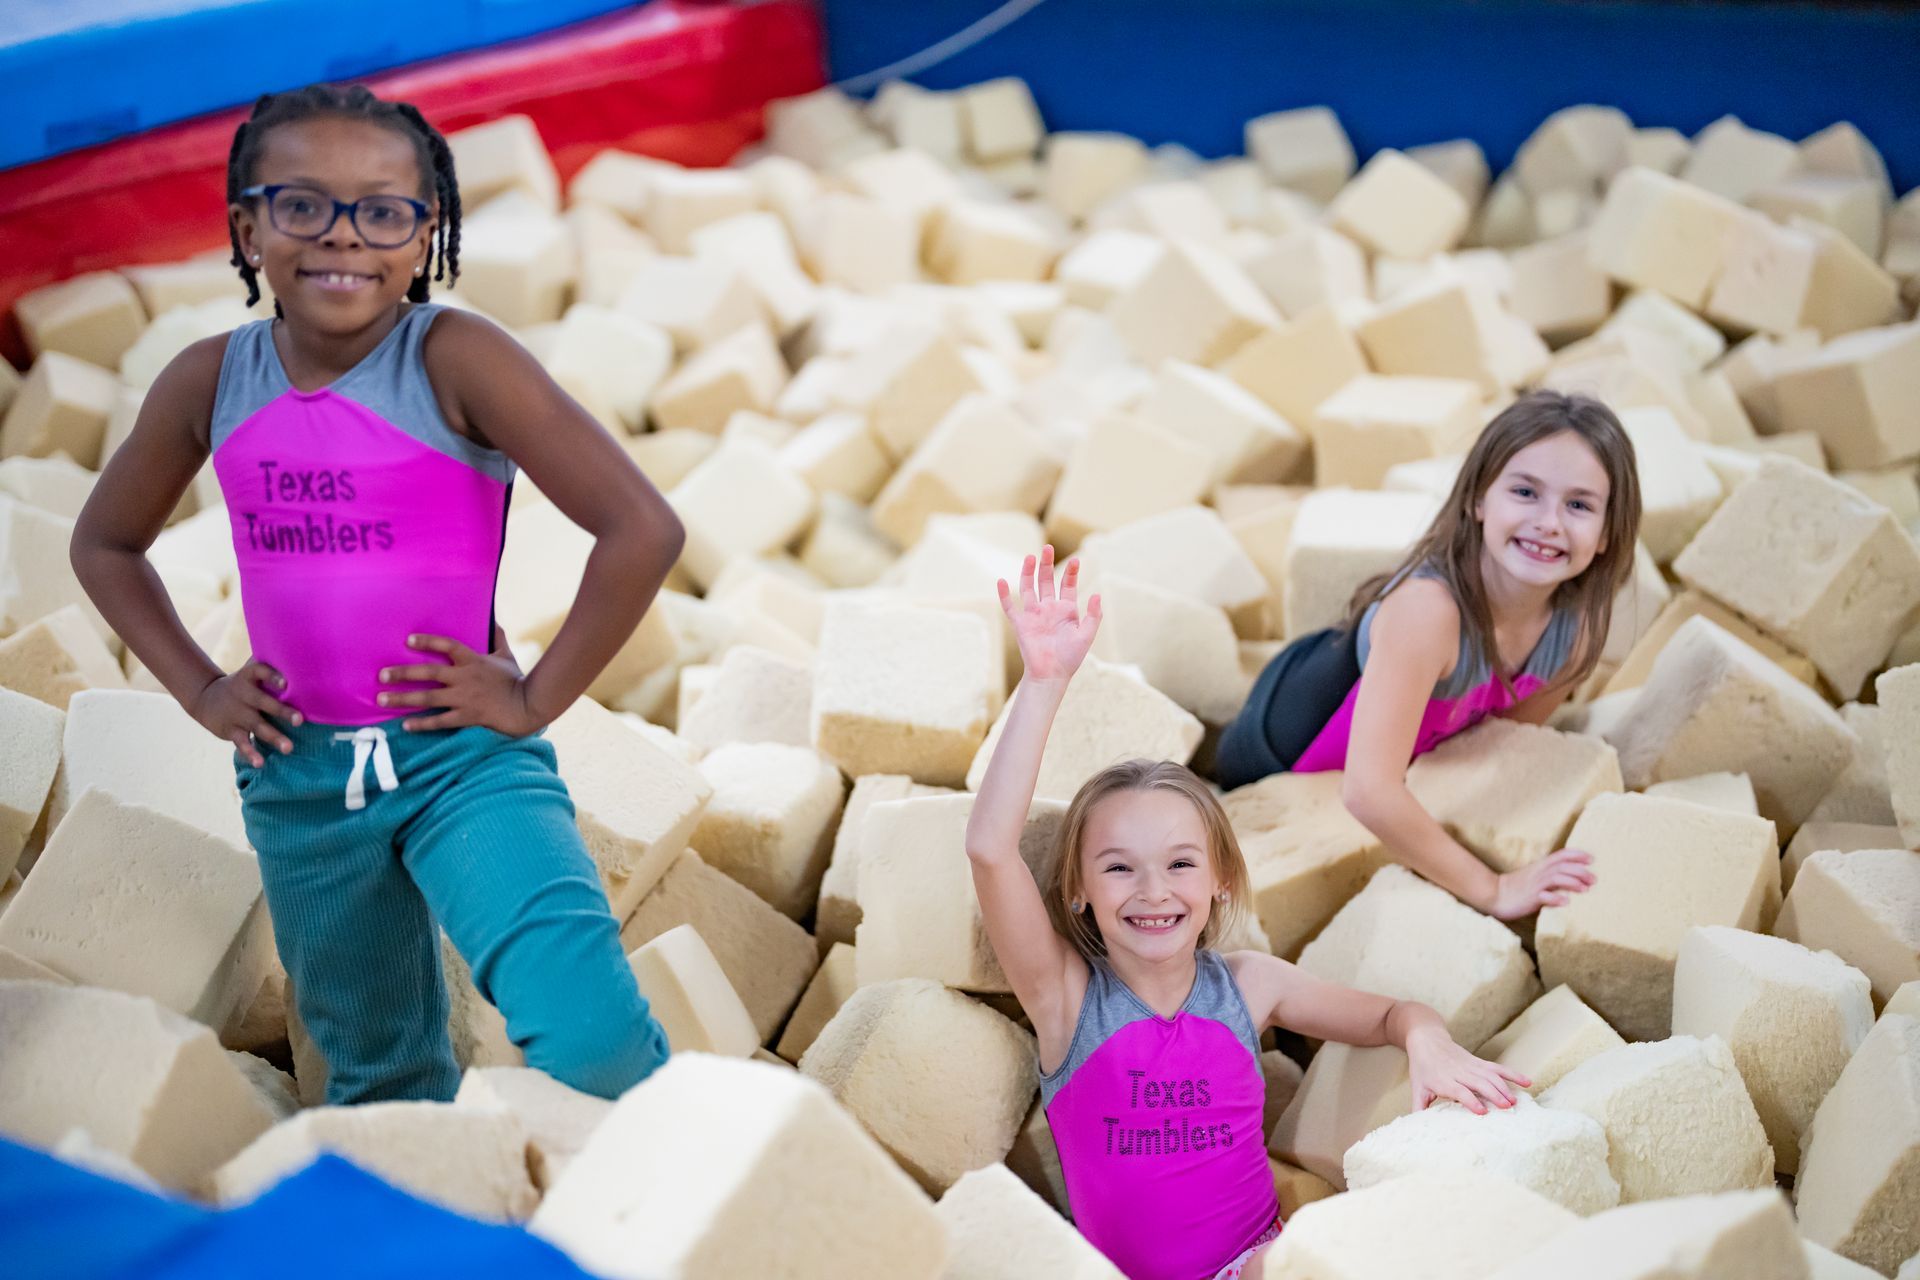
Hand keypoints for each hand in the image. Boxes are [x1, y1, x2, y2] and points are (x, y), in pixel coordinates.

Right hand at [192, 661, 301, 766]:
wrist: (204, 697)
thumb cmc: (241, 684)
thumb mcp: (249, 672)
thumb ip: (269, 664)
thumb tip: (299, 651)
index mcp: (248, 677)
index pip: (259, 671)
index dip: (272, 676)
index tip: (287, 682)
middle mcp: (243, 694)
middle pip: (263, 702)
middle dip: (282, 711)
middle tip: (300, 720)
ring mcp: (236, 713)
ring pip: (256, 726)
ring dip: (273, 737)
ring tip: (289, 748)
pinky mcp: (231, 730)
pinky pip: (242, 742)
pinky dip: (250, 753)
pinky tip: (261, 763)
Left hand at [377, 633, 539, 734]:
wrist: (528, 706)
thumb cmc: (517, 680)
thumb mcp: (507, 655)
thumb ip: (498, 637)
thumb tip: (494, 617)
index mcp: (473, 661)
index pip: (447, 645)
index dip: (427, 641)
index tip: (407, 640)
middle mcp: (465, 678)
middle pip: (428, 672)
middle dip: (402, 673)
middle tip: (381, 675)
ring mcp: (465, 698)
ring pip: (428, 697)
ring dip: (403, 698)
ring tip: (382, 699)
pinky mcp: (467, 716)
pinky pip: (440, 721)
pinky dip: (422, 724)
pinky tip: (405, 725)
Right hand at [998, 545, 1100, 683]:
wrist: (1052, 675)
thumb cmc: (1071, 657)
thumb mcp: (1087, 635)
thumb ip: (1093, 615)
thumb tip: (1096, 594)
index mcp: (1066, 610)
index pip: (1067, 585)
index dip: (1071, 572)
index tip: (1076, 560)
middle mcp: (1048, 608)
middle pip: (1046, 581)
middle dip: (1047, 564)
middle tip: (1048, 548)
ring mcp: (1033, 615)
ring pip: (1028, 588)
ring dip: (1028, 573)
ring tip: (1030, 557)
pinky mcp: (1021, 624)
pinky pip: (1010, 607)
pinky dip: (1004, 595)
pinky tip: (1001, 581)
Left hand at [1406, 1024, 1530, 1114]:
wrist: (1427, 1039)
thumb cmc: (1422, 1067)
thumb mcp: (1418, 1087)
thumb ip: (1419, 1107)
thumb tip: (1415, 1128)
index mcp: (1443, 1080)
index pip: (1459, 1090)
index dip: (1471, 1100)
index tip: (1482, 1112)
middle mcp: (1459, 1072)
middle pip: (1479, 1083)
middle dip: (1493, 1094)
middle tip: (1507, 1108)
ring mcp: (1471, 1065)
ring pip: (1491, 1075)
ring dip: (1504, 1087)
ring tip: (1515, 1102)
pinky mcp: (1479, 1062)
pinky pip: (1498, 1068)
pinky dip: (1513, 1074)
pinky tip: (1527, 1082)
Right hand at [1487, 848, 1595, 918]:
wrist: (1494, 894)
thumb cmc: (1517, 887)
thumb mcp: (1534, 877)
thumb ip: (1551, 876)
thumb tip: (1571, 881)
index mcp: (1540, 866)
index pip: (1561, 855)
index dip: (1577, 855)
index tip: (1591, 859)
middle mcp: (1539, 873)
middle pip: (1562, 867)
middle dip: (1580, 871)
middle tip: (1594, 880)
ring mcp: (1534, 885)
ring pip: (1556, 878)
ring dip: (1572, 882)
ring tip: (1585, 889)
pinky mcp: (1529, 898)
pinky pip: (1544, 897)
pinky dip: (1555, 899)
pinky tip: (1565, 902)